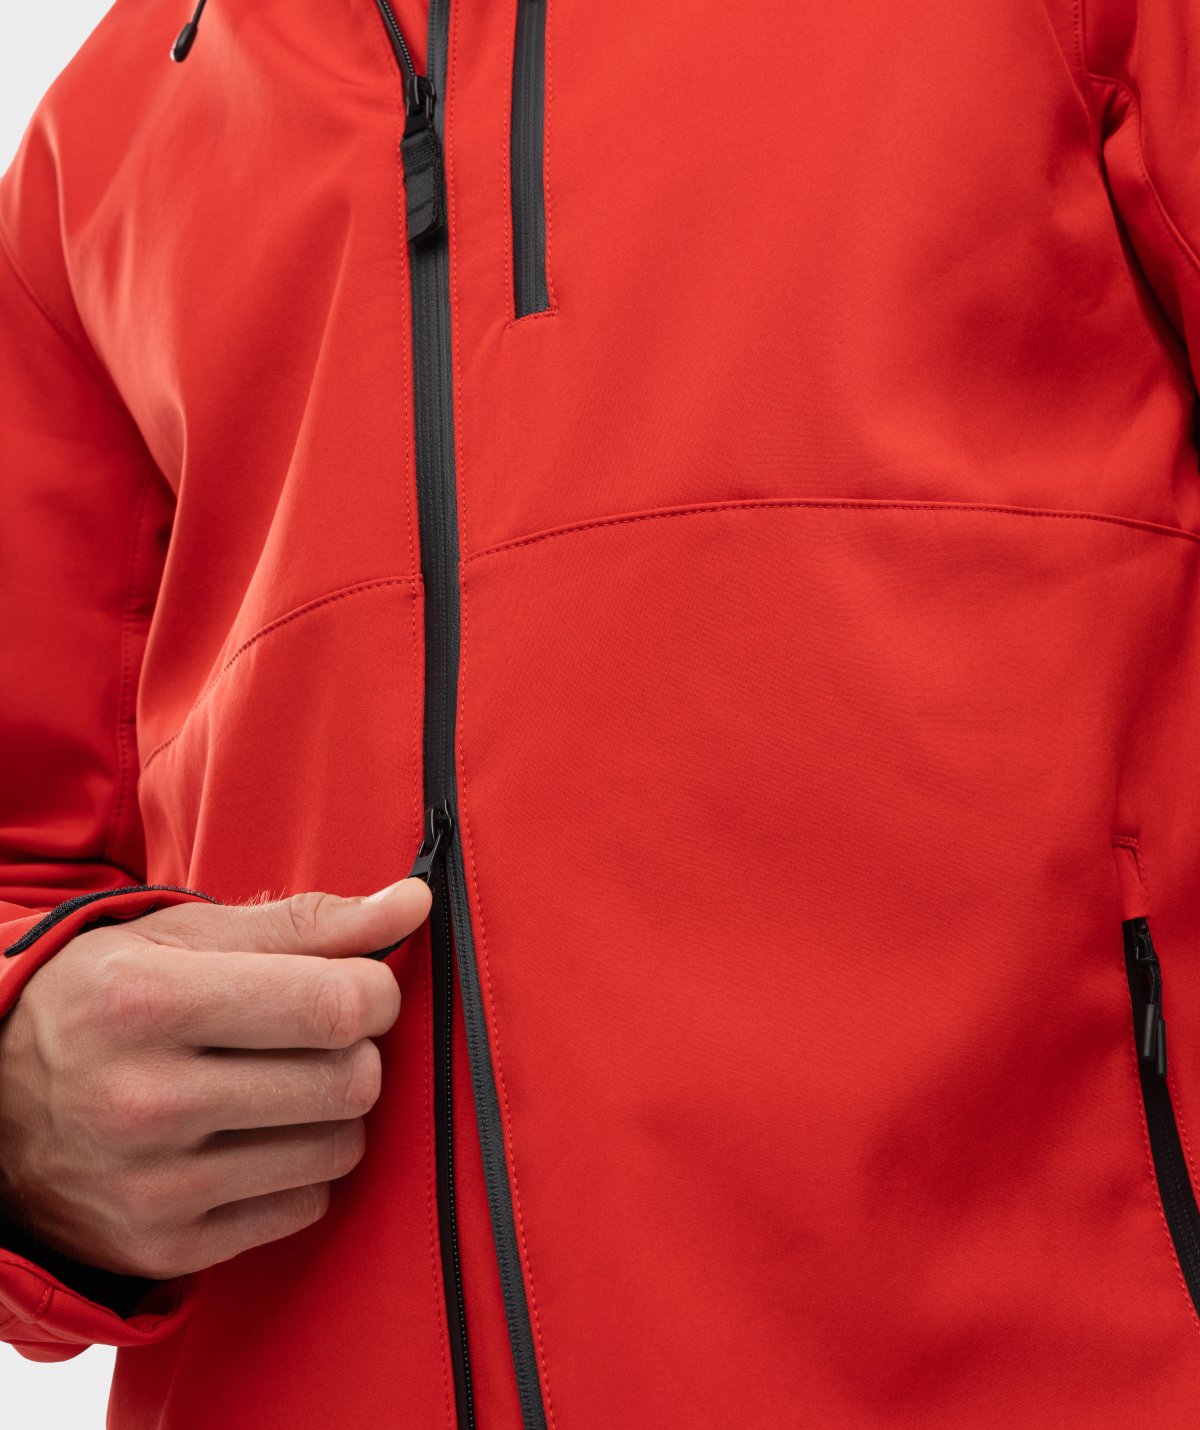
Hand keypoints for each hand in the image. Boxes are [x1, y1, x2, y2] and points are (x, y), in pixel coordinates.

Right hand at [0, 879, 431, 1279]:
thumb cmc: (105, 999)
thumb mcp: (185, 938)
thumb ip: (309, 922)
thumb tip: (414, 903)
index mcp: (148, 1002)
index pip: (334, 1005)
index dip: (376, 990)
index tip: (361, 984)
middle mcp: (143, 1101)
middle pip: (349, 1082)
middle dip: (357, 1049)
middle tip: (319, 1034)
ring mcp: (153, 1187)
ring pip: (340, 1148)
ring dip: (335, 1109)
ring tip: (285, 1081)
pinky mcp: (168, 1246)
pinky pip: (306, 1206)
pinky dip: (301, 1167)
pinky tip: (255, 1135)